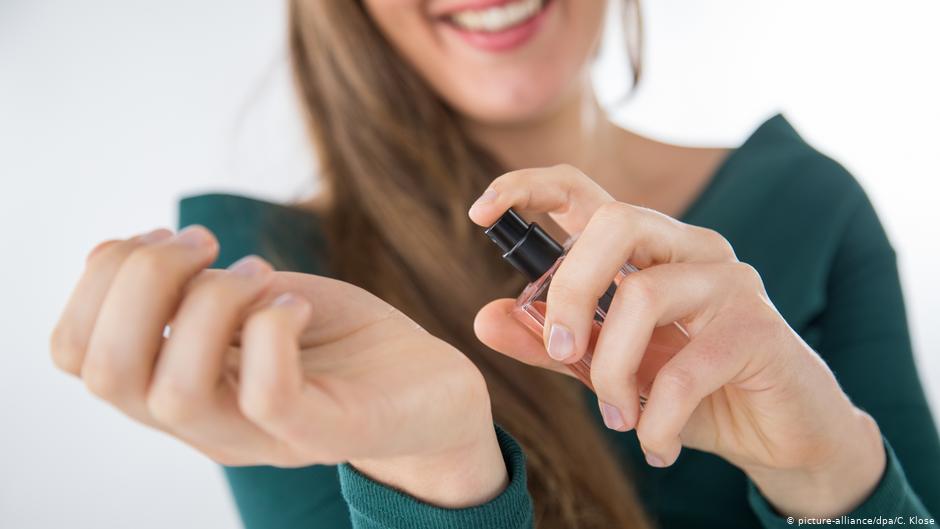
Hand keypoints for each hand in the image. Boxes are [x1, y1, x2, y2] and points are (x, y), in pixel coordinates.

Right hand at [50, 226, 506, 507]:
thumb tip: (114, 250)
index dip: (96, 282)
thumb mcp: (253, 299)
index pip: (76, 355)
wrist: (429, 387)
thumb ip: (189, 287)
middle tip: (205, 245)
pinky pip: (267, 397)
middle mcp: (206, 420)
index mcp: (179, 383)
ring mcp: (263, 435)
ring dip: (210, 302)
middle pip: (106, 372)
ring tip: (260, 274)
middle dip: (140, 282)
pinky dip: (272, 329)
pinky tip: (298, 303)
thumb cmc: (338, 339)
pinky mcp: (327, 432)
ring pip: (174, 392)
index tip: (159, 238)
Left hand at [469, 165, 885, 517]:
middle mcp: (689, 247)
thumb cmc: (692, 390)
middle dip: (569, 291)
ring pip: (643, 295)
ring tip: (618, 417)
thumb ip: (548, 342)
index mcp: (646, 249)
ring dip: (613, 371)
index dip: (527, 188)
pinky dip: (657, 417)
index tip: (479, 214)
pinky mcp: (758, 327)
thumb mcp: (607, 368)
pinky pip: (685, 368)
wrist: (779, 435)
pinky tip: (656, 443)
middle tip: (561, 353)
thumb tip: (483, 317)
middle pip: (613, 225)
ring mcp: (729, 281)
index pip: (582, 191)